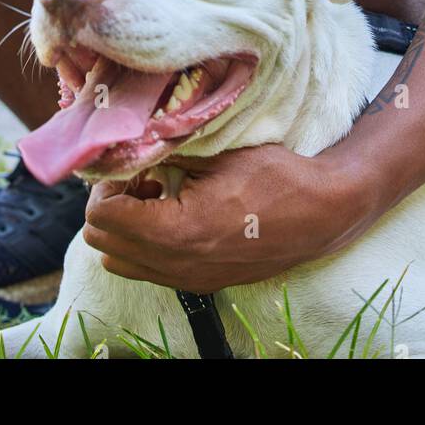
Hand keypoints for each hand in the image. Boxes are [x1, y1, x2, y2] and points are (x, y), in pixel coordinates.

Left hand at [82, 143, 368, 292]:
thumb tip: (129, 141)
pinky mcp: (202, 283)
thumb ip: (167, 151)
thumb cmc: (276, 176)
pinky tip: (177, 212)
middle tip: (143, 176)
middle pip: (103, 242)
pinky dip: (148, 242)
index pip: (102, 216)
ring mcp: (190, 279)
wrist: (322, 213)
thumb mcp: (216, 152)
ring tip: (158, 195)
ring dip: (128, 227)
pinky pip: (149, 270)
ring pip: (120, 262)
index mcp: (176, 231)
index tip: (136, 164)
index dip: (109, 184)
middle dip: (112, 205)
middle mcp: (177, 265)